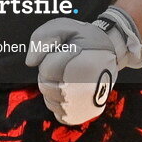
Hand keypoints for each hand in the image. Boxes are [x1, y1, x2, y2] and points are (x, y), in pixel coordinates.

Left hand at [25, 7, 141, 124]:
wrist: (111, 53)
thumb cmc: (86, 39)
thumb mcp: (66, 27)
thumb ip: (43, 38)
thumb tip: (30, 62)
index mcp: (84, 66)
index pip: (47, 69)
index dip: (49, 57)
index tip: (65, 52)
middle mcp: (86, 91)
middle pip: (46, 86)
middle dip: (48, 73)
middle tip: (64, 63)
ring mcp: (85, 105)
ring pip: (49, 100)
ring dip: (52, 86)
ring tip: (68, 75)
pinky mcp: (84, 115)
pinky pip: (58, 112)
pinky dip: (58, 101)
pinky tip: (68, 89)